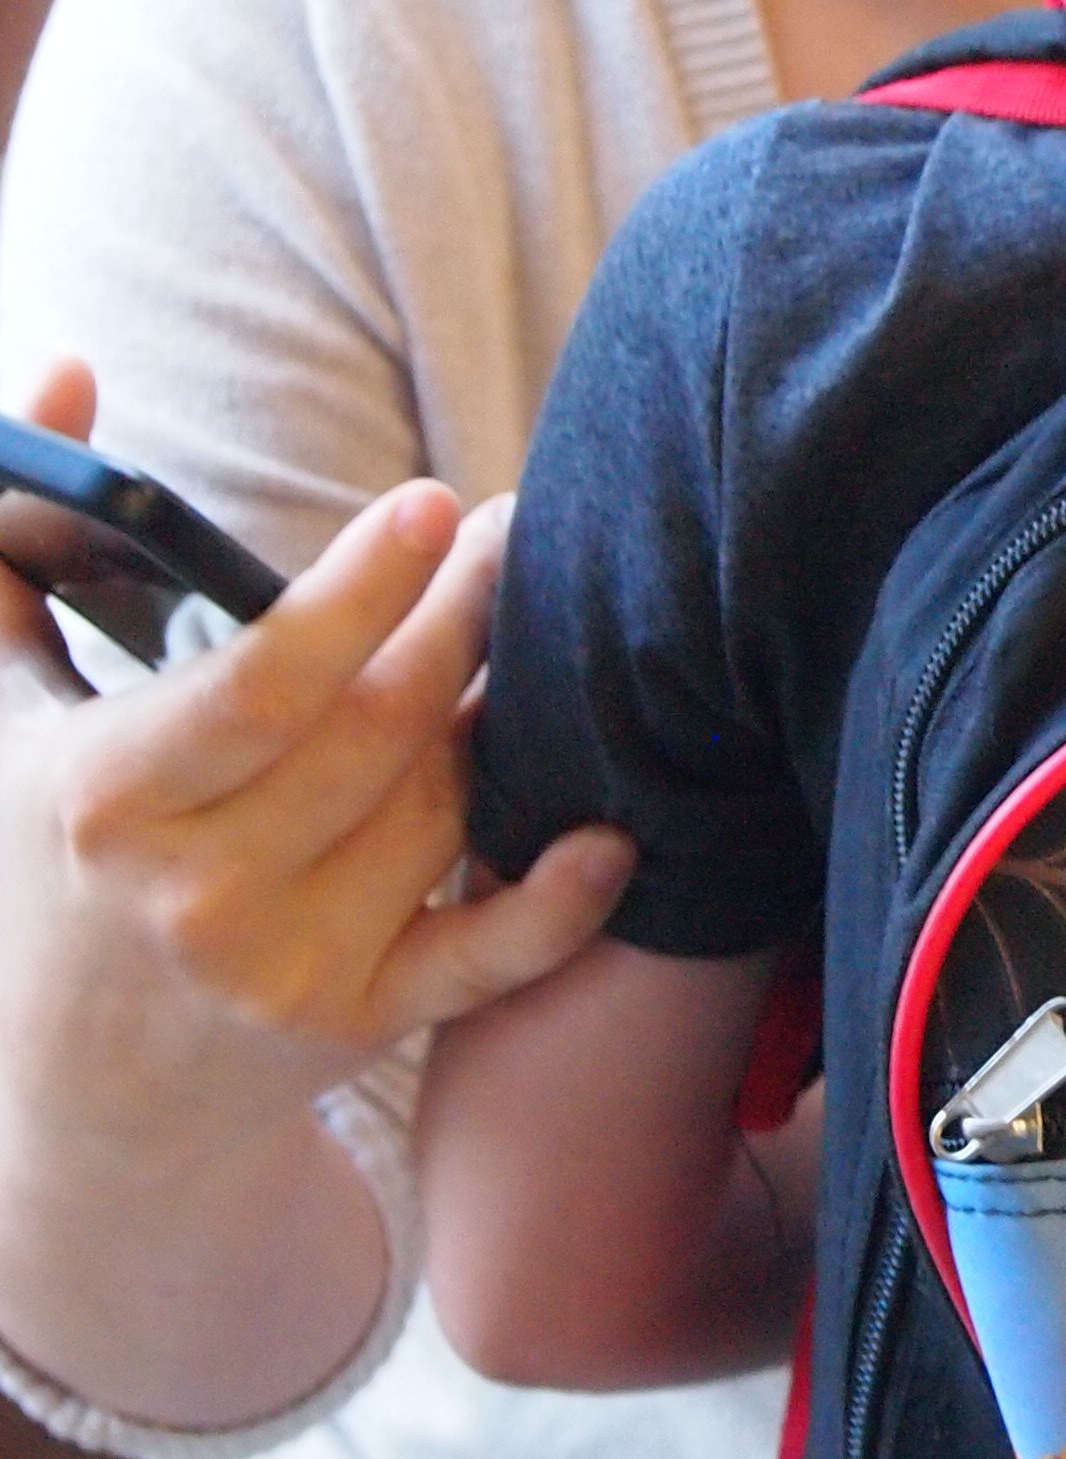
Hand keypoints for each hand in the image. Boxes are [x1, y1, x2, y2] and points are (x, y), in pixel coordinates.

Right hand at [0, 360, 632, 1419]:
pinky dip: (561, 904)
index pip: (266, 682)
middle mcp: (201, 892)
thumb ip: (11, 538)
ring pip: (440, 812)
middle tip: (521, 530)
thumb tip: (70, 368)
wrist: (68, 1090)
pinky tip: (612, 833)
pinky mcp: (357, 1027)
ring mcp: (286, 967)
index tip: (432, 505)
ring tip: (534, 630)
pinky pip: (484, 960)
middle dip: (463, 616)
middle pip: (380, 732)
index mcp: (109, 797)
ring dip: (505, 716)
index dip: (362, 591)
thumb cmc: (38, 859)